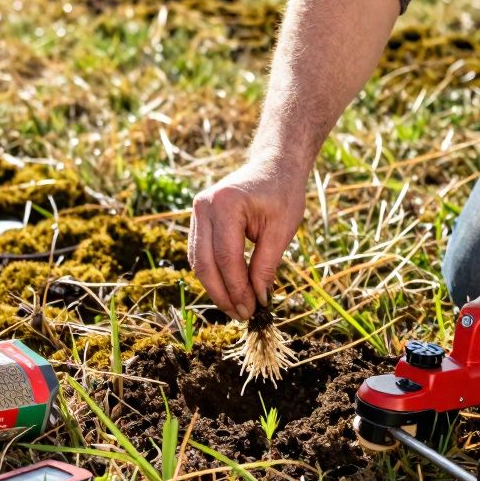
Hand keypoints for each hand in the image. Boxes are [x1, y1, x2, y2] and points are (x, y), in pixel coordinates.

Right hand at [188, 159, 306, 320]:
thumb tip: (258, 300)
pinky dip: (212, 274)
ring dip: (215, 288)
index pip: (226, 257)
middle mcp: (204, 206)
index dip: (237, 288)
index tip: (252, 309)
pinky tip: (228, 290)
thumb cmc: (282, 194)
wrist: (274, 166)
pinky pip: (199, 253)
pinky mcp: (198, 218)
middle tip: (242, 315)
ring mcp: (197, 211)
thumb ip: (266, 265)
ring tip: (236, 308)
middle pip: (206, 262)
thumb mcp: (281, 230)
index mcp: (226, 203)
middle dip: (223, 293)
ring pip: (198, 261)